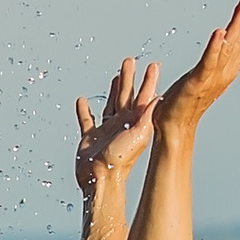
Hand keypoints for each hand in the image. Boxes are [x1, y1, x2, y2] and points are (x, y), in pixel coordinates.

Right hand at [74, 57, 158, 194]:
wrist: (101, 179)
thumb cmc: (120, 160)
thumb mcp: (138, 135)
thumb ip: (147, 115)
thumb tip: (158, 98)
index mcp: (134, 121)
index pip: (143, 95)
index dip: (148, 80)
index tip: (153, 66)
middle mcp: (121, 123)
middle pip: (126, 94)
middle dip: (128, 77)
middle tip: (130, 61)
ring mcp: (106, 129)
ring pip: (110, 103)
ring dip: (113, 90)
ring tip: (115, 77)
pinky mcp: (90, 137)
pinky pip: (86, 120)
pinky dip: (83, 110)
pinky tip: (81, 101)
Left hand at [156, 0, 239, 131]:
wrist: (174, 128)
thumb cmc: (184, 102)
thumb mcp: (203, 75)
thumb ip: (213, 59)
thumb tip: (219, 43)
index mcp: (226, 69)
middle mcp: (224, 71)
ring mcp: (212, 77)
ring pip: (229, 45)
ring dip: (237, 22)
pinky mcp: (197, 82)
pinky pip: (208, 62)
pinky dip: (214, 47)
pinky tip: (220, 31)